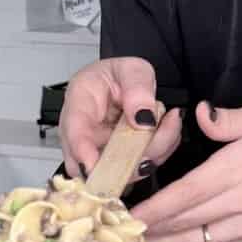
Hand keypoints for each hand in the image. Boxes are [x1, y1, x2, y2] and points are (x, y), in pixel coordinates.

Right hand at [58, 57, 182, 180]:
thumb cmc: (119, 76)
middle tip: (157, 137)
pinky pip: (139, 168)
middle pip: (94, 166)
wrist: (126, 84)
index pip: (74, 134)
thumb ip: (137, 87)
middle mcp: (85, 136)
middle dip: (129, 164)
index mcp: (79, 104)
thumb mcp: (132, 68)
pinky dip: (159, 153)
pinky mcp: (119, 162)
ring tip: (168, 123)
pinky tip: (166, 130)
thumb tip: (143, 119)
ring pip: (121, 173)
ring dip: (152, 154)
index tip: (95, 165)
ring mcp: (101, 152)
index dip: (82, 155)